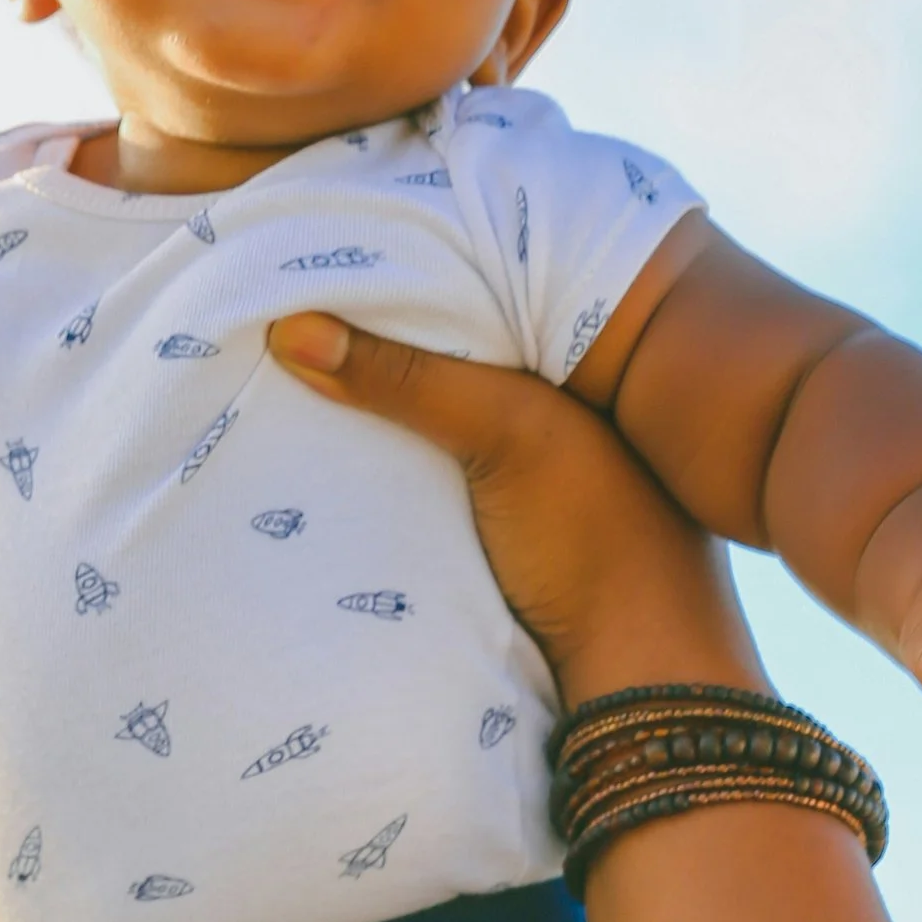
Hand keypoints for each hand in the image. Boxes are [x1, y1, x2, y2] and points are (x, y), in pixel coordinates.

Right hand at [267, 311, 761, 703]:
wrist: (634, 666)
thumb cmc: (596, 534)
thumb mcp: (506, 431)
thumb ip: (406, 379)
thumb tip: (290, 329)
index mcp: (574, 357)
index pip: (473, 289)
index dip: (405, 271)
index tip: (324, 255)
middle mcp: (552, 398)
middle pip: (444, 349)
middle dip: (378, 330)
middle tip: (288, 295)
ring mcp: (524, 463)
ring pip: (430, 411)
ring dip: (374, 399)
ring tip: (287, 353)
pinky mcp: (496, 522)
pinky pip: (425, 469)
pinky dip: (385, 454)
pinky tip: (327, 437)